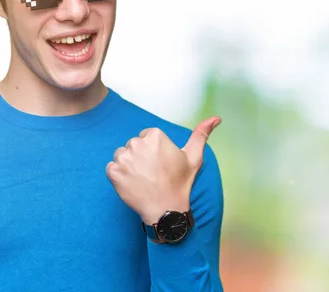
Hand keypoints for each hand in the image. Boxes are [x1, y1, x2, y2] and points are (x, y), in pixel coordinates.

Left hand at [105, 116, 220, 224]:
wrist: (166, 211)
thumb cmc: (180, 184)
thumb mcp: (194, 158)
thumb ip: (201, 134)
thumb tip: (217, 118)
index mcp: (156, 136)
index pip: (146, 136)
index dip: (153, 151)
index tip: (160, 164)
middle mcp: (138, 143)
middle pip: (133, 145)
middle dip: (140, 157)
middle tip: (152, 173)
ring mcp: (124, 158)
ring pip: (121, 155)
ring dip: (128, 165)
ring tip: (142, 179)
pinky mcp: (113, 172)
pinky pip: (112, 168)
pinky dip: (118, 176)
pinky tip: (132, 184)